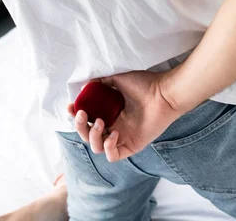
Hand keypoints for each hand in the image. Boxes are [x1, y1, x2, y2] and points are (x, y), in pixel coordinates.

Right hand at [68, 69, 182, 162]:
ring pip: (97, 147)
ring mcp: (123, 137)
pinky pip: (113, 156)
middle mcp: (114, 126)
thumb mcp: (119, 79)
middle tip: (82, 114)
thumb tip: (87, 83)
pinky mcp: (132, 146)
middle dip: (80, 127)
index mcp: (110, 113)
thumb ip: (102, 82)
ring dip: (93, 136)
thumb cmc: (145, 83)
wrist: (164, 92)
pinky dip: (108, 148)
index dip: (76, 116)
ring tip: (101, 122)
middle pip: (88, 135)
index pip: (87, 120)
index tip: (71, 106)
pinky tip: (114, 134)